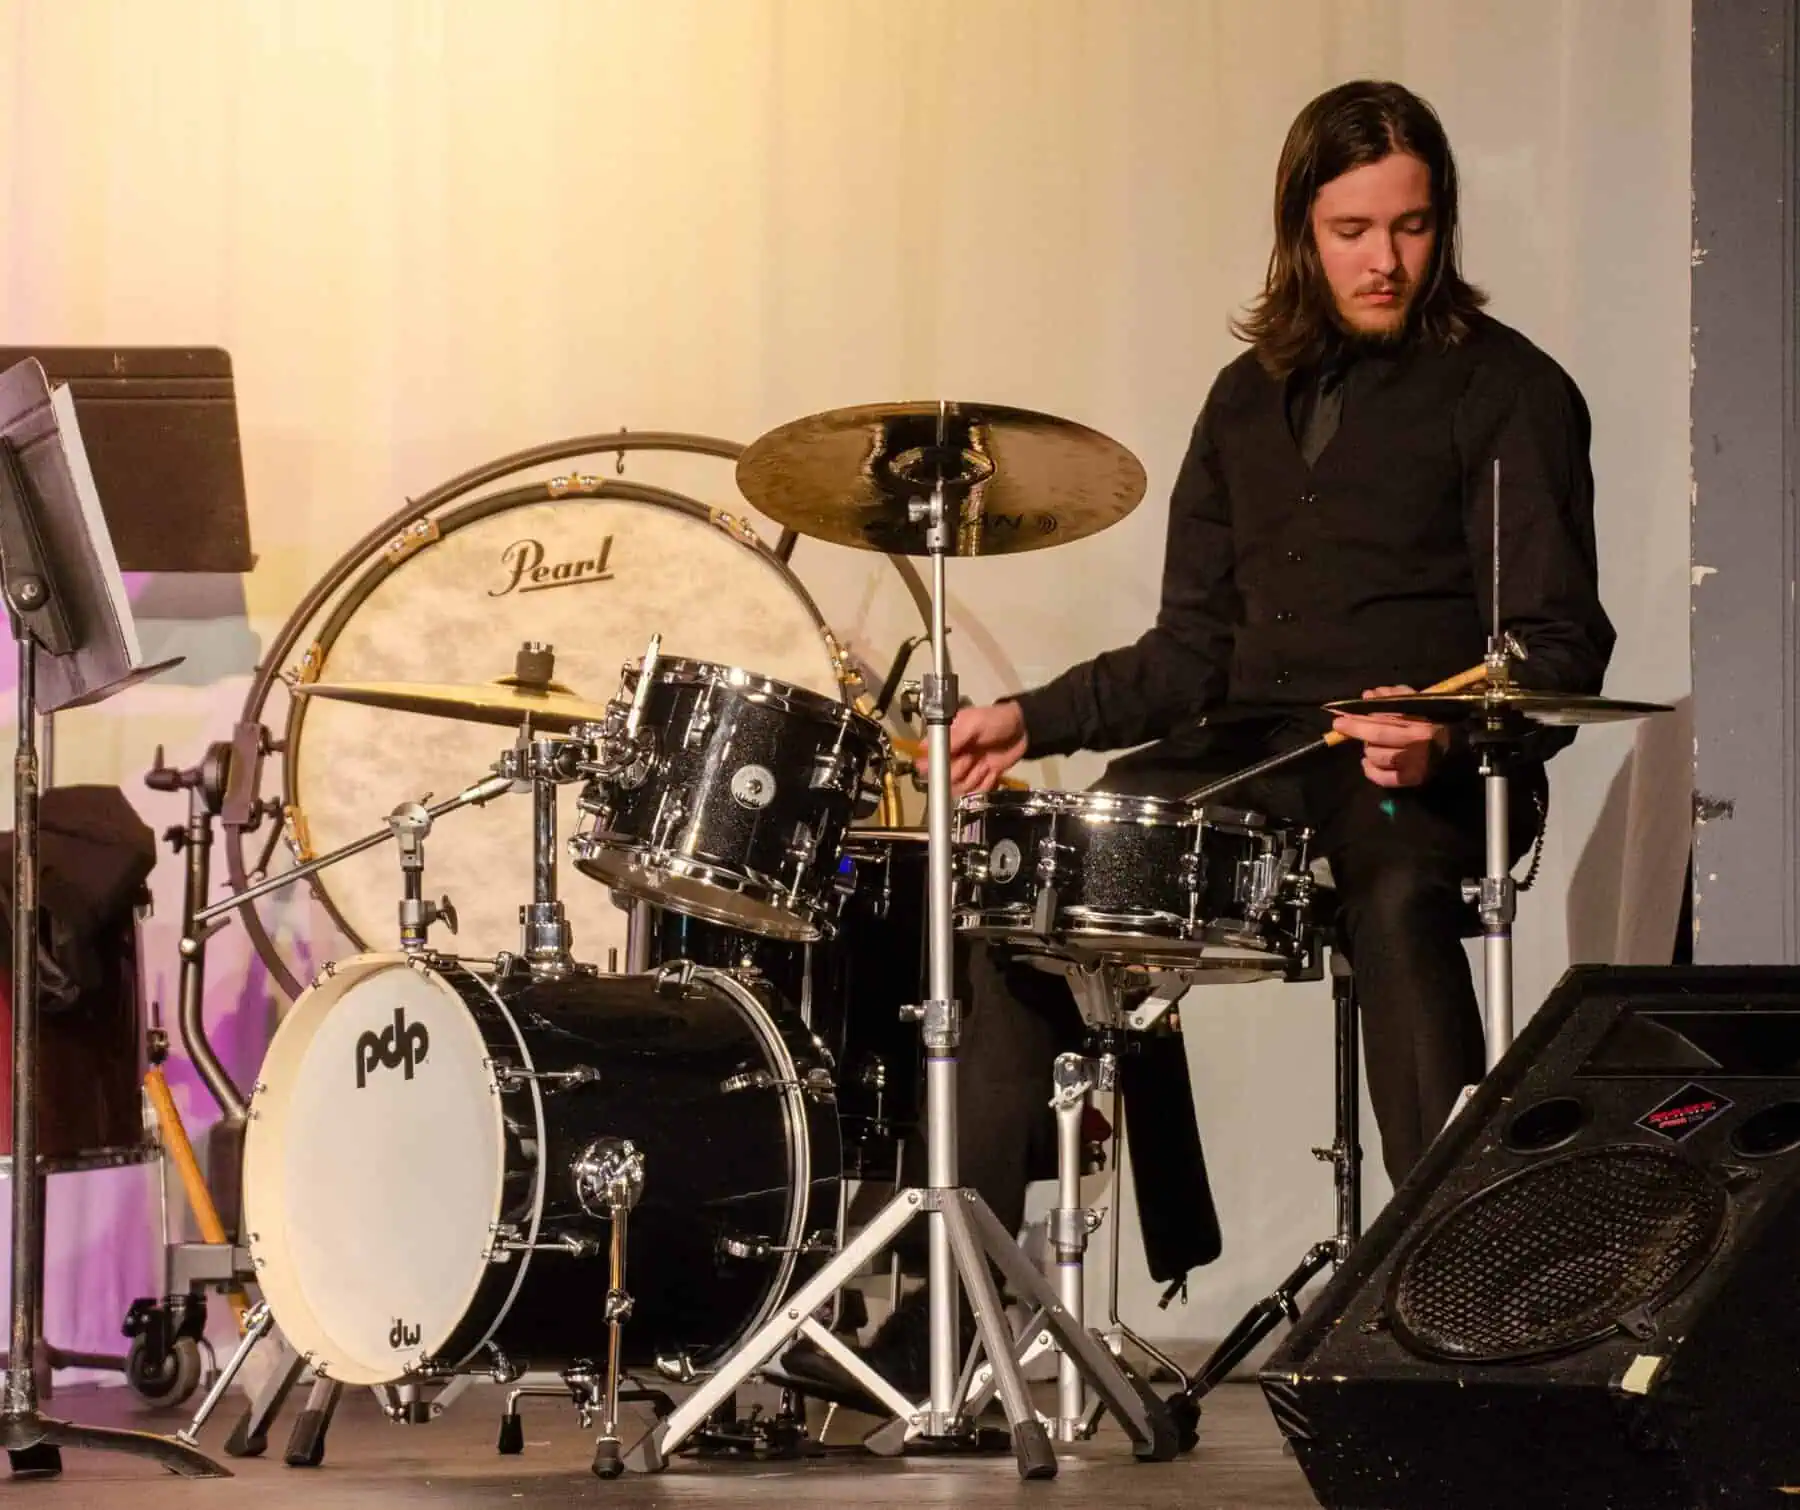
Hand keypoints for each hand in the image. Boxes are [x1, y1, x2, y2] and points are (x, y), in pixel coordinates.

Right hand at [920, 702, 1027, 795]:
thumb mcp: (974, 723)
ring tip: (985, 762)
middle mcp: (951, 758)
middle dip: (961, 770)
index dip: (937, 767)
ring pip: (960, 788)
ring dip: (975, 776)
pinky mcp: (979, 780)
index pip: (928, 762)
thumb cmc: (996, 720)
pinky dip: (986, 783)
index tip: (952, 761)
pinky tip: (991, 770)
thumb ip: (953, 736)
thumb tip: (924, 747)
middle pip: (944, 779)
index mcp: (945, 742)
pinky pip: (976, 792)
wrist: (1022, 730)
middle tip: (973, 756)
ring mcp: (965, 770)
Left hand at [1330, 684, 1449, 788]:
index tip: (1342, 715)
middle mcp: (1416, 745)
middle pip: (1377, 737)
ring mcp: (1412, 765)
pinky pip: (1383, 778)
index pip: (1383, 720)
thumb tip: (1369, 695)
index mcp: (1419, 724)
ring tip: (1370, 743)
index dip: (1359, 718)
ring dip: (1368, 748)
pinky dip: (1370, 770)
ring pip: (1376, 756)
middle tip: (1340, 724)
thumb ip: (1394, 698)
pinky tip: (1367, 762)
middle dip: (1356, 729)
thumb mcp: (1420, 704)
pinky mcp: (1410, 780)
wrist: (1461, 748)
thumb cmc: (1437, 722)